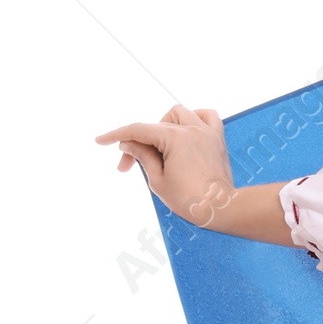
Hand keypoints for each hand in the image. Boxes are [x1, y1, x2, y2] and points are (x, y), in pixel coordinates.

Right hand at [96, 102, 237, 226]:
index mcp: (175, 138)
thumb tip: (128, 143)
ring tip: (161, 146)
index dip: (116, 136)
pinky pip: (207, 116)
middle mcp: (192, 129)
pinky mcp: (217, 139)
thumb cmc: (190, 200)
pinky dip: (195, 118)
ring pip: (179, 113)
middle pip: (156, 125)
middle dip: (141, 142)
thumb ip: (142, 157)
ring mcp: (207, 132)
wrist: (221, 210)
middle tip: (133, 162)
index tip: (101, 141)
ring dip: (165, 126)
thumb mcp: (158, 180)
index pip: (138, 131)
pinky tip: (187, 130)